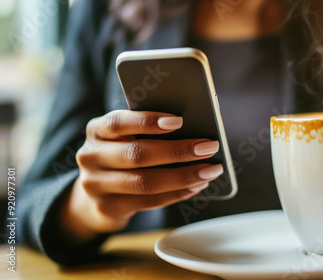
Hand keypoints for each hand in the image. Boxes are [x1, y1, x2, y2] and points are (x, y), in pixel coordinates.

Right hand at [60, 110, 222, 242]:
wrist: (94, 197)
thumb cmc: (121, 157)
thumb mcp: (125, 139)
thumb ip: (147, 133)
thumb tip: (194, 131)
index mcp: (97, 130)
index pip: (119, 122)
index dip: (148, 121)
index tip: (179, 121)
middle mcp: (91, 156)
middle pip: (138, 154)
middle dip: (179, 151)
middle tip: (209, 147)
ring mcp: (96, 184)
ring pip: (146, 182)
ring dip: (184, 176)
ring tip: (210, 170)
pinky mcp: (108, 208)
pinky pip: (149, 201)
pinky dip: (178, 193)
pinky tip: (196, 186)